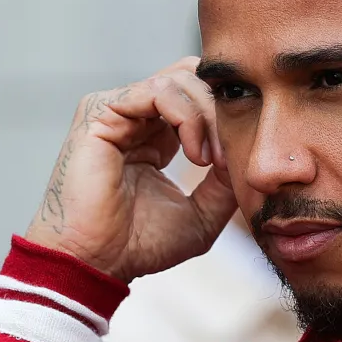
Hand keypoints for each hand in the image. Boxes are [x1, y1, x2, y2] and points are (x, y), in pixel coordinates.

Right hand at [24, 57, 236, 281]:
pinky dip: (187, 117)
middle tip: (226, 158)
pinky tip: (194, 153)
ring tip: (209, 161)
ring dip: (207, 118)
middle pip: (193, 79)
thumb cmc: (138, 246)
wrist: (97, 262)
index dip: (225, 118)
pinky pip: (158, 91)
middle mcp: (133, 117)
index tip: (235, 161)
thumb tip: (244, 150)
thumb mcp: (201, 214)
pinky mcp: (101, 112)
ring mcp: (116, 111)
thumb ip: (224, 181)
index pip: (197, 96)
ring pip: (180, 80)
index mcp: (153, 136)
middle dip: (220, 113)